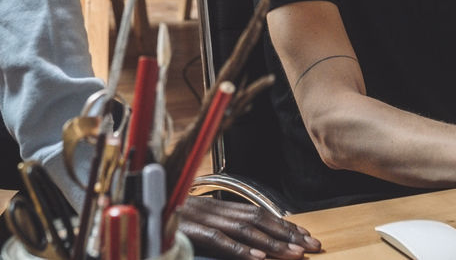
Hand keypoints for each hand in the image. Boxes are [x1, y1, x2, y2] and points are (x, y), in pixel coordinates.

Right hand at [176, 196, 320, 259]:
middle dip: (288, 234)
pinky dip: (240, 250)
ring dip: (272, 244)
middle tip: (312, 246)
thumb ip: (222, 222)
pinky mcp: (193, 232)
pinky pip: (220, 242)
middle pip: (259, 221)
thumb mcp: (199, 215)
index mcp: (220, 205)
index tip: (306, 234)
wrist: (143, 201)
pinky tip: (258, 259)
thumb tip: (248, 237)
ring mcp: (206, 220)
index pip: (260, 214)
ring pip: (245, 231)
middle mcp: (217, 209)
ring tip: (295, 254)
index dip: (284, 224)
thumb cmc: (168, 211)